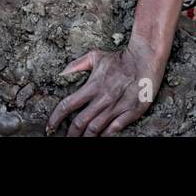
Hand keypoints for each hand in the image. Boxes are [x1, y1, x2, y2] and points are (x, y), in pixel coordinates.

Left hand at [47, 46, 164, 136]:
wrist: (146, 57)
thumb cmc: (120, 58)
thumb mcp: (96, 56)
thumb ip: (77, 65)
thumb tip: (62, 73)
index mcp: (93, 86)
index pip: (68, 105)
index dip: (56, 118)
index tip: (50, 127)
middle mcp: (103, 98)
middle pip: (80, 122)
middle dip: (70, 134)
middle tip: (67, 138)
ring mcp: (118, 106)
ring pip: (96, 128)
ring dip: (86, 137)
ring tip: (82, 139)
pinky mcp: (132, 110)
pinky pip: (115, 128)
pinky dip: (106, 134)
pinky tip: (101, 136)